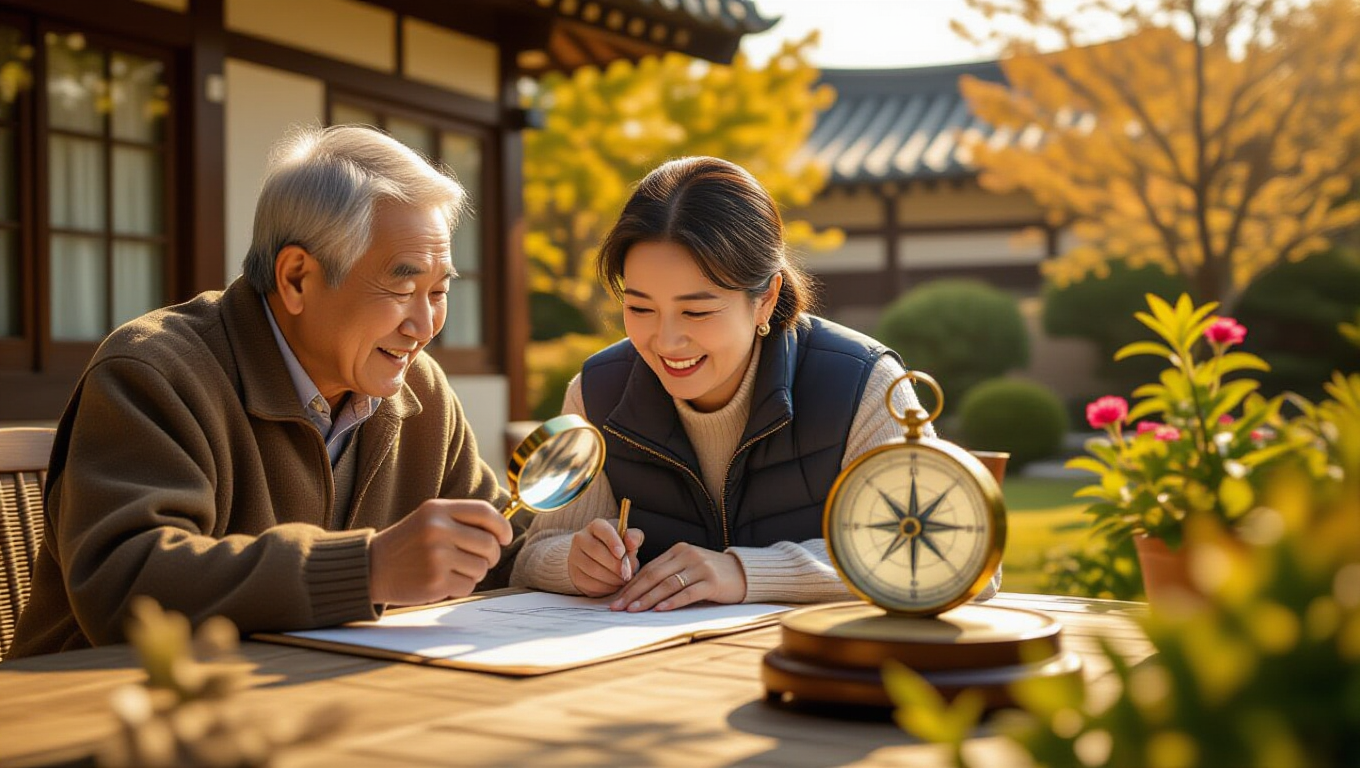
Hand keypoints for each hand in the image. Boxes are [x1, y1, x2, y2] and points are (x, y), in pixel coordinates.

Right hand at [368, 499, 512, 605]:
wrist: (372, 567)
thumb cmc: (408, 543)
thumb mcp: (429, 518)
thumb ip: (461, 519)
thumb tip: (501, 532)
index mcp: (437, 510)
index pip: (484, 512)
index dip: (502, 526)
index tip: (505, 538)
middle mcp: (438, 530)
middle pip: (489, 544)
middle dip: (491, 555)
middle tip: (481, 559)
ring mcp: (436, 556)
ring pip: (482, 567)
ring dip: (475, 572)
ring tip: (455, 569)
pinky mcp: (435, 581)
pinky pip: (469, 586)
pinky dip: (462, 586)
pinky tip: (445, 580)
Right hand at [568, 518, 643, 596]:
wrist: (599, 561)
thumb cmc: (616, 549)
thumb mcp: (627, 541)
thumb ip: (633, 539)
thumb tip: (632, 541)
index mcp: (596, 527)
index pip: (602, 530)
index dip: (612, 541)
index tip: (622, 553)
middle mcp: (581, 538)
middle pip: (596, 551)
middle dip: (615, 565)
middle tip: (627, 573)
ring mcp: (575, 557)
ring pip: (592, 569)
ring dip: (611, 578)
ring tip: (622, 580)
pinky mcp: (574, 574)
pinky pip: (588, 583)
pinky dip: (604, 587)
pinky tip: (613, 586)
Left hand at [610, 542, 746, 611]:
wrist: (744, 573)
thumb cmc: (711, 574)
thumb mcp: (688, 567)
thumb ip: (668, 574)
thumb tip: (638, 594)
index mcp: (678, 550)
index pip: (649, 568)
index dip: (630, 584)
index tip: (616, 600)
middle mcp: (688, 555)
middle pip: (654, 575)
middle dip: (633, 593)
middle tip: (618, 607)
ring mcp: (700, 567)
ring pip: (668, 584)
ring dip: (648, 599)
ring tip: (634, 610)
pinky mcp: (712, 581)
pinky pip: (688, 593)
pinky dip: (672, 602)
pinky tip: (660, 609)